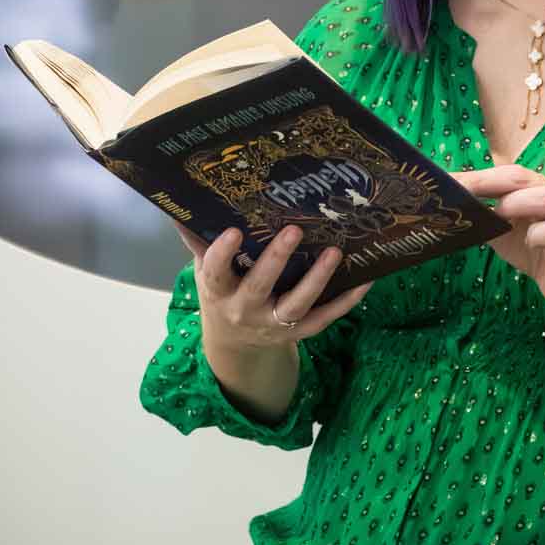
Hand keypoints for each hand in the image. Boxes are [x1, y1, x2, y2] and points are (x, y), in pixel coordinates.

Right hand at [173, 222, 372, 349]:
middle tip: (293, 230)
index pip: (214, 273)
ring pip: (297, 305)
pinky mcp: (299, 332)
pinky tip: (365, 279)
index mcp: (218, 290)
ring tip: (335, 252)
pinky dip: (346, 301)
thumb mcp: (204, 269)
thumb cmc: (222, 290)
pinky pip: (325, 318)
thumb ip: (197, 239)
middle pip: (259, 287)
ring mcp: (274, 323)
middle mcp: (244, 310)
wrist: (235, 342)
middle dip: (276, 261)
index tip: (233, 232)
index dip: (222, 254)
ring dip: (317, 280)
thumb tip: (179, 202)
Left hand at [451, 166, 544, 318]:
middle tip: (462, 193)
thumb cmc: (536, 251)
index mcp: (531, 189)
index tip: (445, 181)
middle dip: (487, 183)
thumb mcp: (504, 232)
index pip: (501, 174)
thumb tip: (448, 208)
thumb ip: (484, 217)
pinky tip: (530, 242)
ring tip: (500, 217)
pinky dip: (540, 235)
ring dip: (518, 204)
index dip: (474, 176)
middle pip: (521, 177)